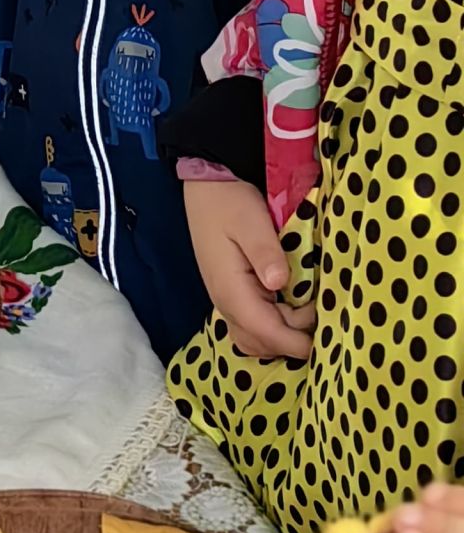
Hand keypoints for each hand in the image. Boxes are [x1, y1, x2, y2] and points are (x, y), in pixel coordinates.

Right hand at [183, 175, 312, 361]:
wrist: (206, 189)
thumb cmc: (229, 202)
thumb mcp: (250, 221)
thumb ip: (265, 251)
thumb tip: (280, 282)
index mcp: (231, 289)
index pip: (265, 332)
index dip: (296, 341)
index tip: (326, 335)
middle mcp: (226, 302)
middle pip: (261, 343)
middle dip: (293, 340)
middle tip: (319, 310)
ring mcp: (227, 300)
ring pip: (256, 340)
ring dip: (283, 336)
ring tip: (308, 310)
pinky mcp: (233, 294)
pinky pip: (253, 326)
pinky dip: (274, 328)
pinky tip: (293, 308)